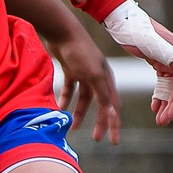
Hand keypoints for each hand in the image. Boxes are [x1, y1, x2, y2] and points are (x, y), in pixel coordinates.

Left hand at [52, 25, 120, 143]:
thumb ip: (103, 95)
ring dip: (80, 113)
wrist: (62, 31)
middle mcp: (98, 77)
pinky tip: (59, 108)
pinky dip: (65, 99)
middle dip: (100, 122)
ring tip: (73, 127)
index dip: (113, 124)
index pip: (113, 107)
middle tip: (97, 139)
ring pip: (84, 99)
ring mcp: (84, 73)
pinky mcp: (71, 69)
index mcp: (106, 79)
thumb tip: (113, 115)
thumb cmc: (80, 52)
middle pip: (101, 105)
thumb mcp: (93, 75)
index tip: (112, 141)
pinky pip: (70, 89)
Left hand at [138, 19, 172, 125]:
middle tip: (161, 122)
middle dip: (172, 107)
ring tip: (159, 118)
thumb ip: (172, 57)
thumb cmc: (137, 31)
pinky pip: (163, 83)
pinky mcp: (159, 62)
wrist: (123, 20)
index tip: (167, 117)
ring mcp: (169, 61)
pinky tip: (154, 106)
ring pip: (171, 88)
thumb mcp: (152, 44)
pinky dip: (160, 95)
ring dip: (166, 104)